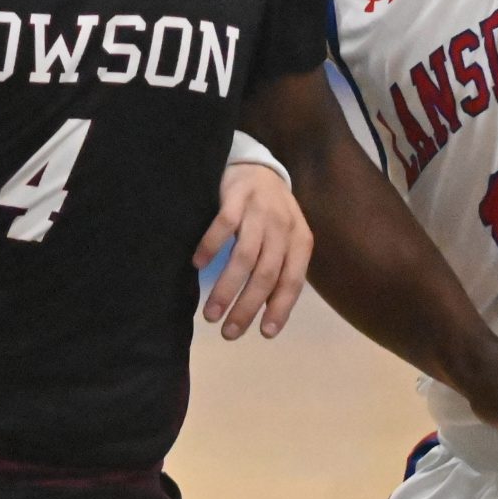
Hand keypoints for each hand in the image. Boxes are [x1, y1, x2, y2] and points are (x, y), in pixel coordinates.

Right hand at [195, 161, 311, 339]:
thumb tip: (267, 312)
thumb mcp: (285, 238)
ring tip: (211, 313)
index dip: (279, 308)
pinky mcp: (235, 196)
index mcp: (300, 240)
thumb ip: (280, 267)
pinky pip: (222, 226)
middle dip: (247, 307)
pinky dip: (210, 247)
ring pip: (244, 257)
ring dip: (226, 288)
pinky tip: (197, 265)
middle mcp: (282, 226)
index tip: (263, 333)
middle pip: (266, 274)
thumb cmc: (270, 213)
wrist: (256, 166)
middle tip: (229, 332)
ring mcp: (258, 210)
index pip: (292, 281)